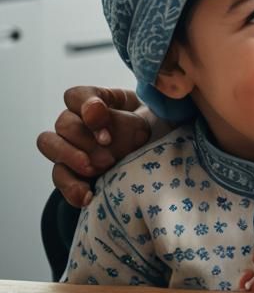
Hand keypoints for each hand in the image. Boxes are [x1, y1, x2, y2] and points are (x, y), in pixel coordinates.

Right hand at [35, 86, 152, 206]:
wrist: (165, 154)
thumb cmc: (159, 126)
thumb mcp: (152, 117)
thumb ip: (129, 121)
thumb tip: (107, 136)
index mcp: (100, 99)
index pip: (76, 96)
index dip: (87, 110)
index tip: (107, 132)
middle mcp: (79, 120)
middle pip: (63, 122)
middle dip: (86, 141)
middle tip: (110, 157)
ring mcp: (72, 145)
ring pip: (50, 144)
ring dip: (71, 158)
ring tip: (97, 170)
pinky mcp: (72, 172)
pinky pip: (60, 177)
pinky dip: (71, 188)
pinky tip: (88, 197)